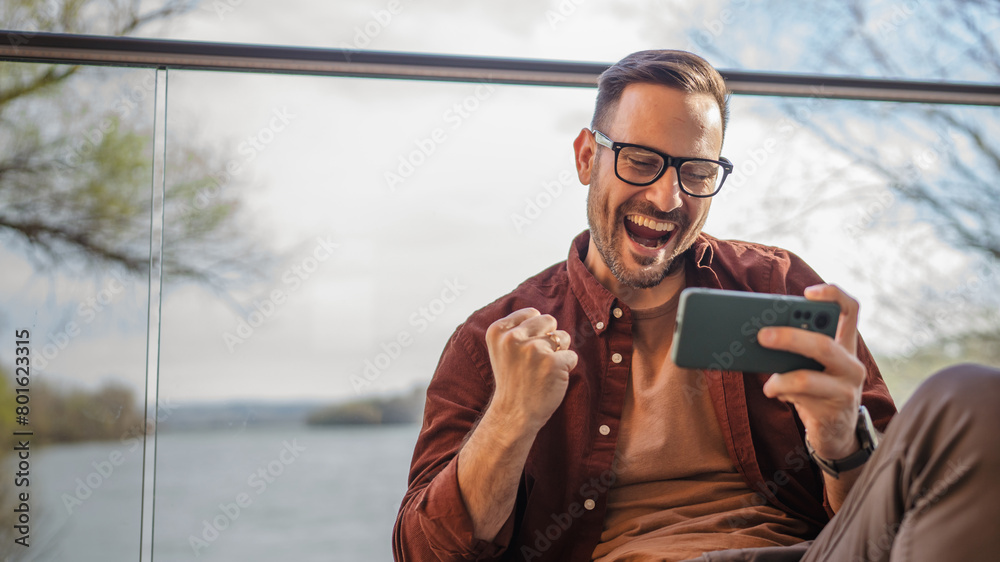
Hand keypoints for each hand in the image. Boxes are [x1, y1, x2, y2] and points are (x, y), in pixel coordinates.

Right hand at [485, 308, 578, 433]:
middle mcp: (513, 337)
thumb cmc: (513, 379)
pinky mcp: (553, 363)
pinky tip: (551, 379)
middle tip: (537, 360)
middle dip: (550, 338)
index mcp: (498, 331)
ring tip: (543, 370)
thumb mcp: (503, 349)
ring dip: (559, 352)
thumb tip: (544, 315)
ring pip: (563, 337)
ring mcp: (533, 350)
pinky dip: (566, 368)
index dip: (536, 331)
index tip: (525, 351)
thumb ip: (517, 328)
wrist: (514, 414)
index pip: (532, 313)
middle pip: (549, 320)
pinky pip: (572, 356)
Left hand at [759, 284, 865, 459]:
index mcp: (845, 344)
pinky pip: (800, 399)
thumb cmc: (815, 388)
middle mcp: (851, 364)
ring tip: (767, 382)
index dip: (833, 295)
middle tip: (762, 336)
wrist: (835, 431)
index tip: (808, 293)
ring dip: (779, 377)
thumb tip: (760, 336)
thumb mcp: (809, 363)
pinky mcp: (833, 411)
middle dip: (790, 338)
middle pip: (824, 344)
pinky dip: (781, 392)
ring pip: (807, 378)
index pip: (849, 310)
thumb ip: (796, 347)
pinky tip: (773, 391)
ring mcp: (845, 389)